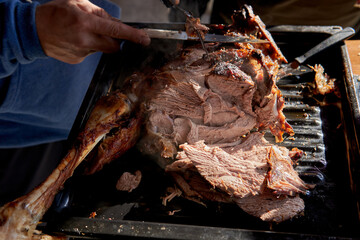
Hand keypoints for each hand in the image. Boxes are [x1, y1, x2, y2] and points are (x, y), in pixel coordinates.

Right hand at [35, 0, 150, 63]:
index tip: (145, 39)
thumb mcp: (78, 3)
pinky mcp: (77, 60)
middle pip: (114, 46)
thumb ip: (100, 13)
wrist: (33, 30)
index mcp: (85, 22)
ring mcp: (81, 52)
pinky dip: (89, 47)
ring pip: (102, 50)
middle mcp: (85, 39)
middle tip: (108, 32)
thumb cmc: (55, 13)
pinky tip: (76, 40)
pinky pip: (91, 54)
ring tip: (82, 33)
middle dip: (117, 40)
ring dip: (100, 42)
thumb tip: (117, 24)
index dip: (134, 36)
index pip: (117, 31)